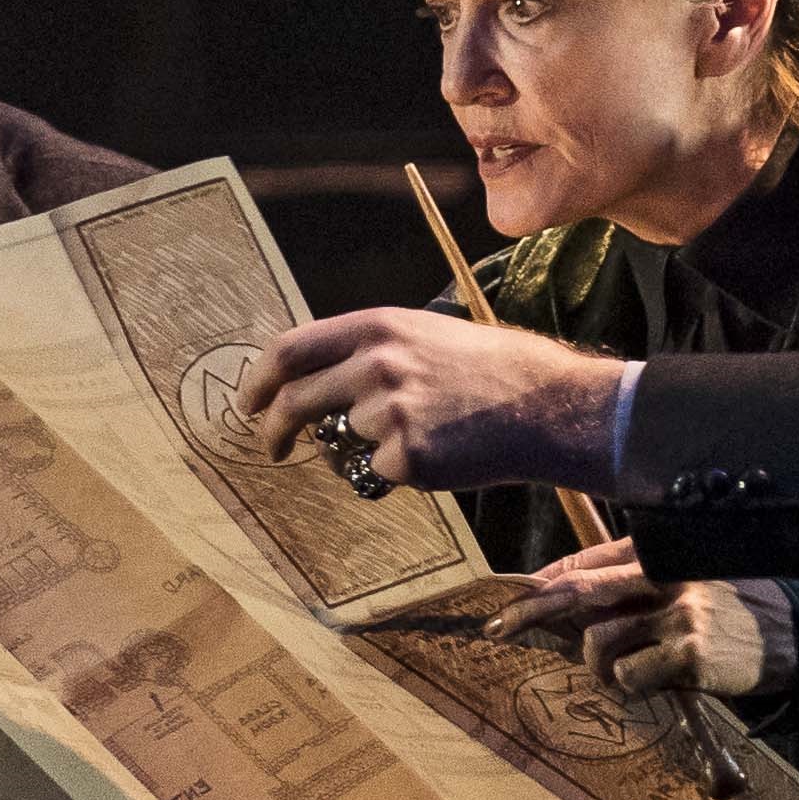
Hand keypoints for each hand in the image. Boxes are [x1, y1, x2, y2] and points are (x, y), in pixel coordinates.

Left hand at [242, 306, 624, 492]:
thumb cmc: (489, 370)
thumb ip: (368, 350)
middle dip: (274, 430)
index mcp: (378, 326)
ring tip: (423, 432)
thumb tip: (312, 379)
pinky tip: (441, 452)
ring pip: (344, 440)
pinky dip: (399, 472)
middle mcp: (376, 363)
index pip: (291, 349)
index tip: (250, 402)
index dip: (260, 379)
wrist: (547, 404)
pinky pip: (378, 473)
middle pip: (296, 401)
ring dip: (365, 447)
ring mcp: (389, 411)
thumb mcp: (425, 335)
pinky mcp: (407, 456)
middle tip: (271, 447)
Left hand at [496, 536, 791, 701]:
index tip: (511, 597)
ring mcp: (678, 614)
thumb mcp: (694, 581)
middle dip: (530, 611)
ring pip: (599, 644)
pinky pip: (631, 677)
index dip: (544, 581)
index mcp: (665, 553)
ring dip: (601, 669)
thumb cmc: (737, 612)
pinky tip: (661, 683)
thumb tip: (567, 587)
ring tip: (633, 673)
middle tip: (497, 628)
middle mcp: (668, 576)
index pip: (588, 562)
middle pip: (580, 591)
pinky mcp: (689, 654)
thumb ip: (639, 582)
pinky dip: (635, 687)